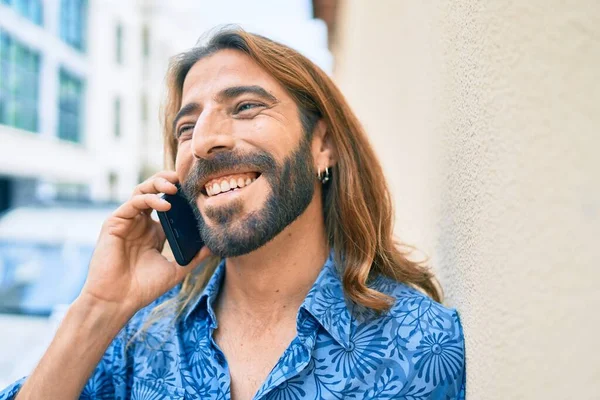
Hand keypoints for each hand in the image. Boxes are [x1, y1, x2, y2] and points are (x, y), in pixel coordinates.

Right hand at [79, 171, 210, 315]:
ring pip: (141, 191)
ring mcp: (127, 221)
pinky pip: (133, 203)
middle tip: (184, 179)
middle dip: (168, 181)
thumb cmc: (143, 287)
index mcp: (154, 231)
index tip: (197, 191)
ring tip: (175, 186)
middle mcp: (140, 223)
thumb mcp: (176, 270)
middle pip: (153, 191)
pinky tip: (165, 205)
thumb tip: (215, 246)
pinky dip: (149, 199)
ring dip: (158, 184)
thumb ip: (194, 257)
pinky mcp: (114, 223)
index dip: (181, 195)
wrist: (117, 301)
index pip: (168, 204)